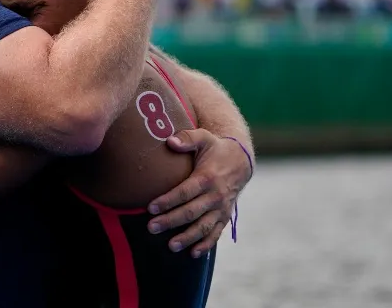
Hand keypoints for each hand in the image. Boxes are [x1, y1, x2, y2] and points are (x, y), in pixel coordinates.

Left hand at [146, 129, 252, 256]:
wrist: (241, 160)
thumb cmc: (215, 148)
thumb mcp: (204, 138)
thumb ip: (187, 138)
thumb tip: (170, 141)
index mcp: (207, 177)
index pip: (185, 192)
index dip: (168, 200)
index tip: (150, 207)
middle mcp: (216, 195)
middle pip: (191, 212)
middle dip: (170, 221)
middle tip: (151, 228)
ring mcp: (221, 208)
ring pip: (203, 226)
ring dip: (187, 237)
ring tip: (170, 246)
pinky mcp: (225, 216)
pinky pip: (216, 233)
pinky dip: (206, 244)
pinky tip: (193, 254)